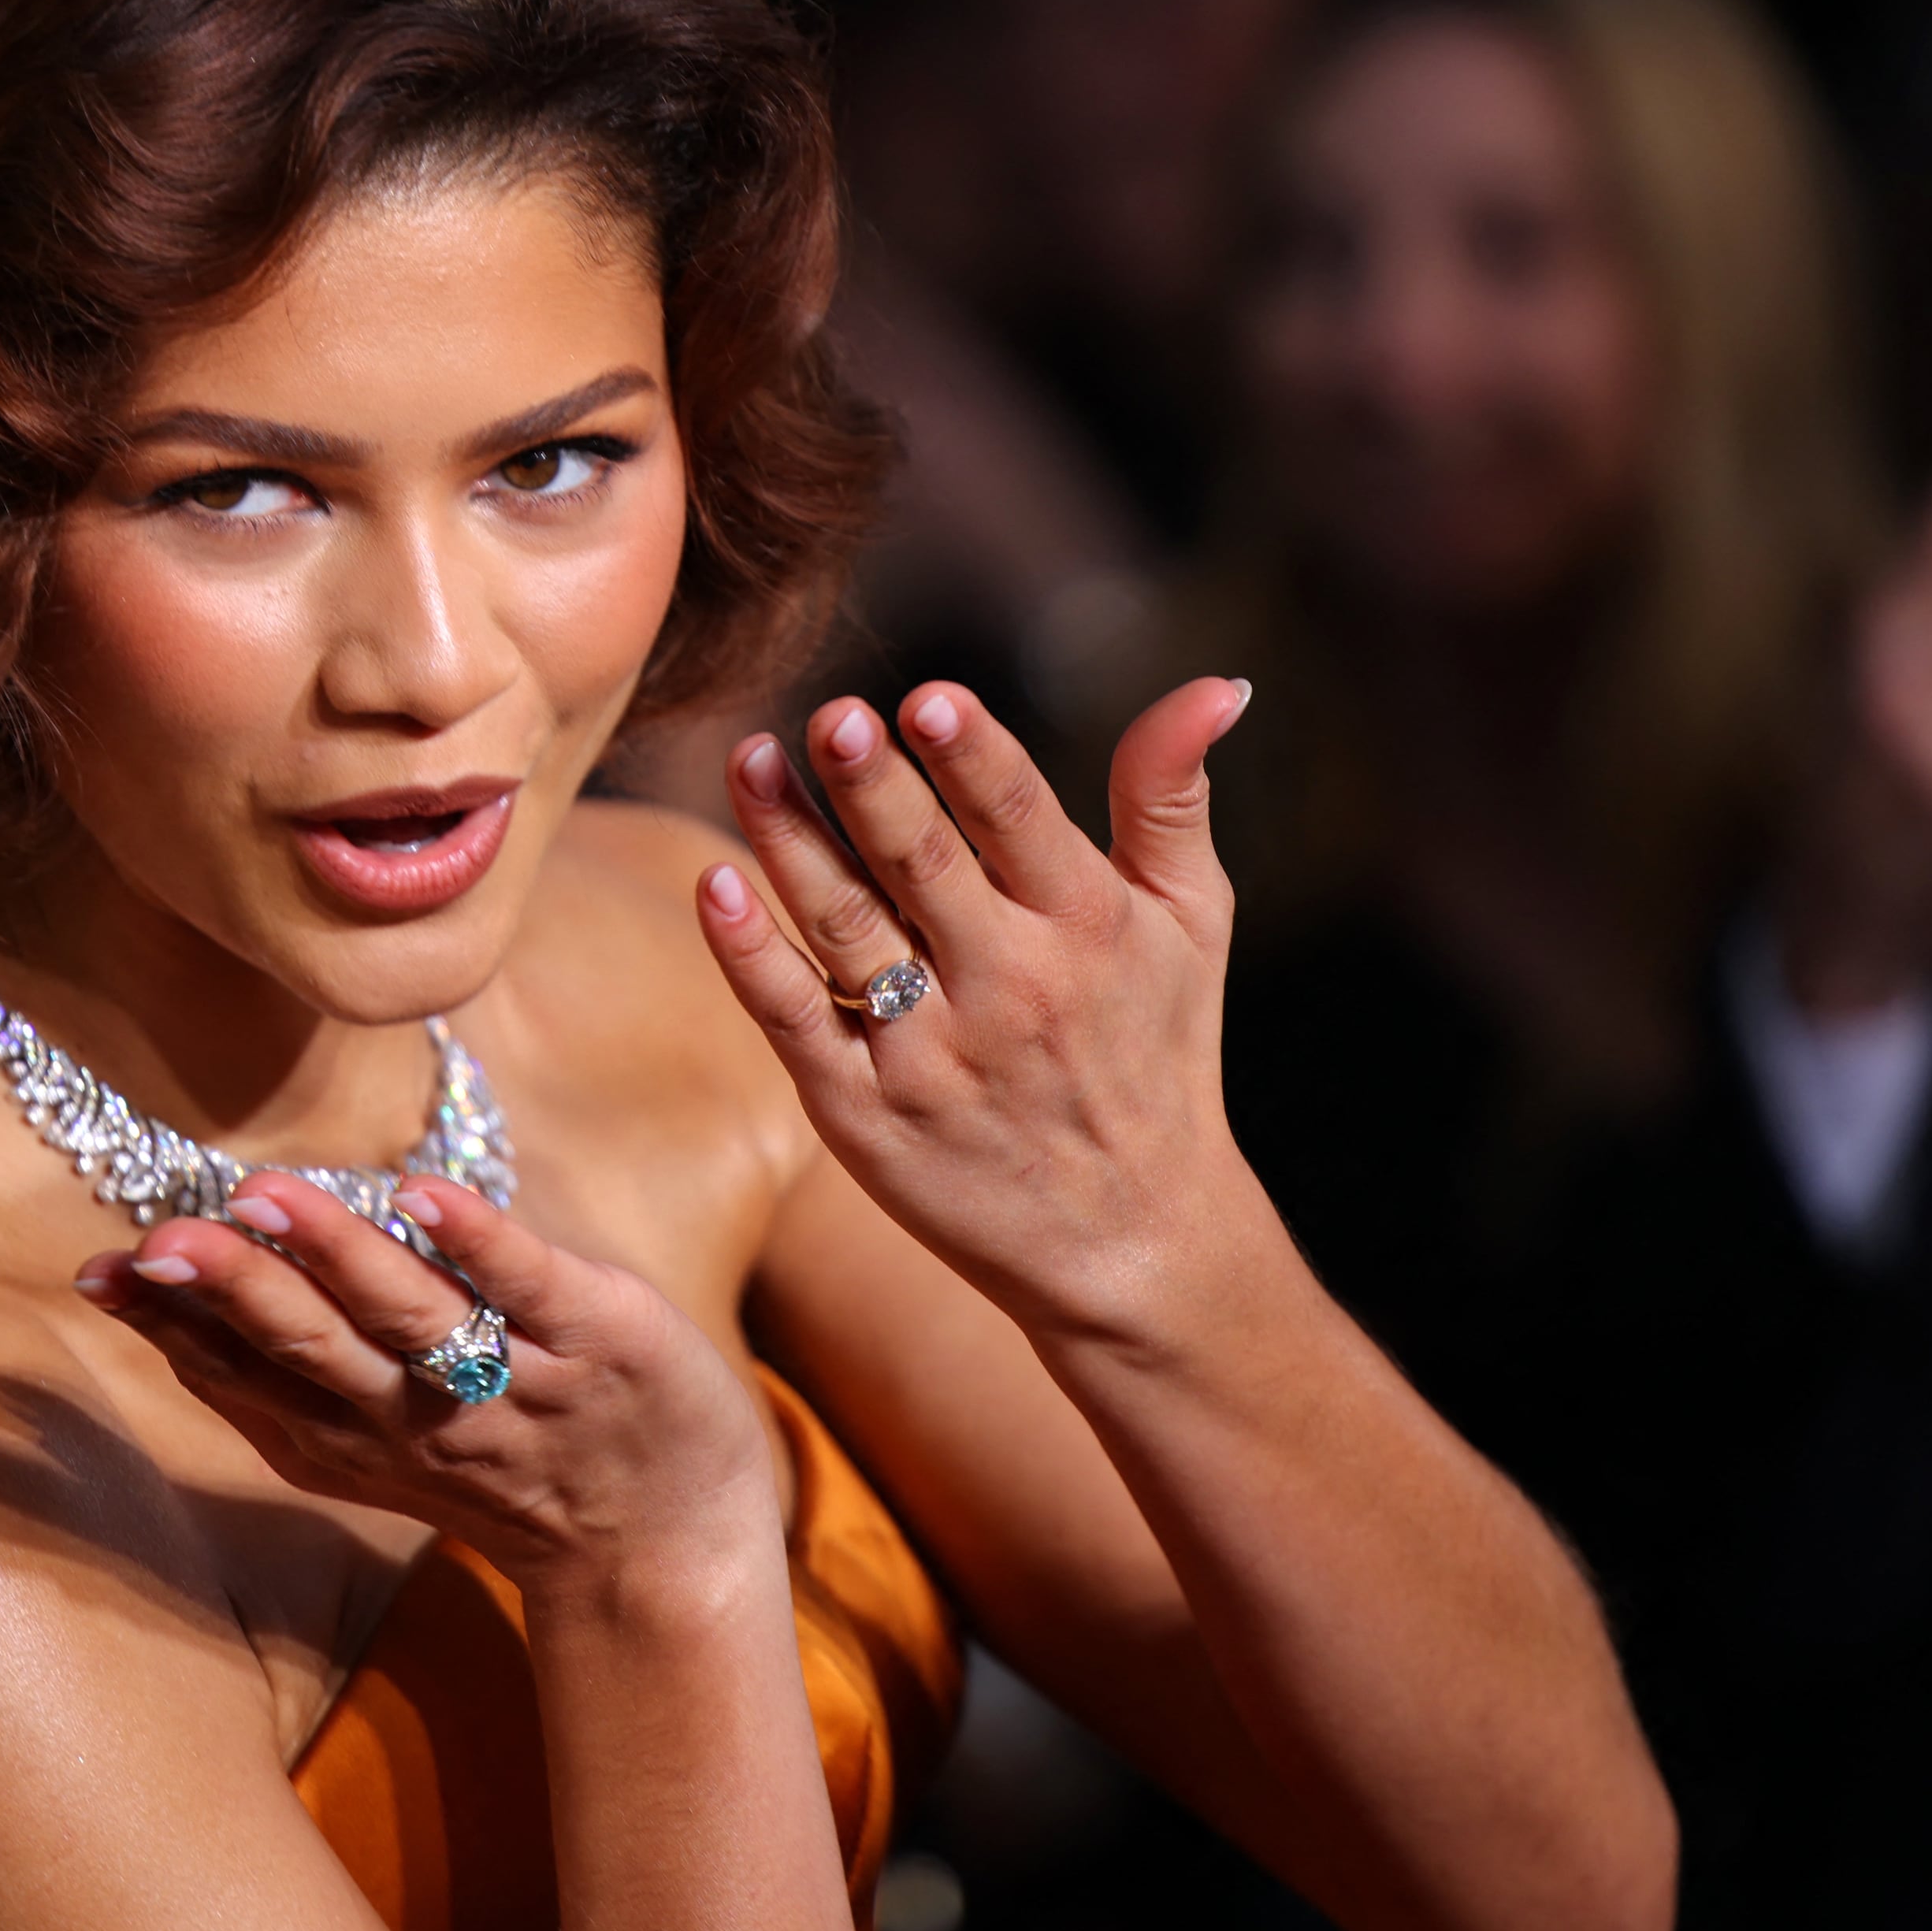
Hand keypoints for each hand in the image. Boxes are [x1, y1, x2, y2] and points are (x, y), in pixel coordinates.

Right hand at [76, 1171, 777, 1602]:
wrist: (664, 1546)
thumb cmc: (504, 1461)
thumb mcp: (375, 1438)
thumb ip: (290, 1362)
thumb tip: (178, 1270)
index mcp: (352, 1437)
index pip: (246, 1376)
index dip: (173, 1326)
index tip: (103, 1269)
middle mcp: (418, 1422)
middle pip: (311, 1351)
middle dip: (234, 1293)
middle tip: (161, 1241)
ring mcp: (514, 1385)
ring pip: (412, 1321)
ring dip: (338, 1260)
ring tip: (268, 1198)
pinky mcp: (603, 1342)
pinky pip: (532, 1290)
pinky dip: (479, 1244)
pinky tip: (425, 1196)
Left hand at [696, 675, 1256, 1337]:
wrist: (1138, 1248)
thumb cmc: (1159, 1056)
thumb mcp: (1193, 922)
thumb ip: (1172, 796)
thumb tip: (1216, 683)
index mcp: (1087, 928)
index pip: (1020, 824)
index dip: (975, 760)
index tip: (926, 701)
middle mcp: (1009, 988)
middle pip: (922, 867)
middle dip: (873, 788)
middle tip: (830, 715)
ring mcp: (930, 1056)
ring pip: (845, 928)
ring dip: (791, 841)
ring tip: (751, 758)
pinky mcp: (866, 1116)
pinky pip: (795, 1021)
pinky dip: (751, 957)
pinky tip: (715, 885)